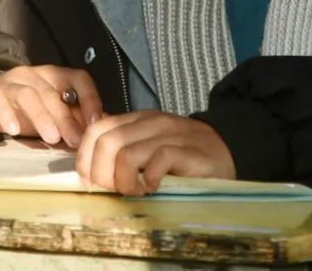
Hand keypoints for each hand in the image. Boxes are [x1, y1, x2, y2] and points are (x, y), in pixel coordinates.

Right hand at [0, 65, 102, 147]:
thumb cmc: (21, 111)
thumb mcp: (50, 116)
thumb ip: (72, 121)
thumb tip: (100, 134)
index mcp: (53, 77)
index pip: (78, 78)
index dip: (91, 98)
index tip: (97, 122)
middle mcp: (33, 75)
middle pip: (53, 92)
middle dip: (67, 118)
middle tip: (75, 141)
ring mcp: (10, 82)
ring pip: (28, 94)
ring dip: (42, 116)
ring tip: (51, 138)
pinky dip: (6, 114)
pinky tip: (14, 130)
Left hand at [76, 110, 234, 195]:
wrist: (225, 151)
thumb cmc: (182, 157)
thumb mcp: (147, 147)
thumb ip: (122, 148)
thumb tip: (89, 162)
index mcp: (135, 121)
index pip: (96, 130)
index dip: (86, 158)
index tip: (90, 182)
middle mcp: (149, 123)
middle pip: (106, 143)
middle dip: (102, 174)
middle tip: (115, 190)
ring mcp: (168, 135)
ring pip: (126, 153)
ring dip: (123, 180)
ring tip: (135, 191)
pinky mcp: (187, 150)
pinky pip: (156, 160)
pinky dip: (148, 179)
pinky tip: (154, 187)